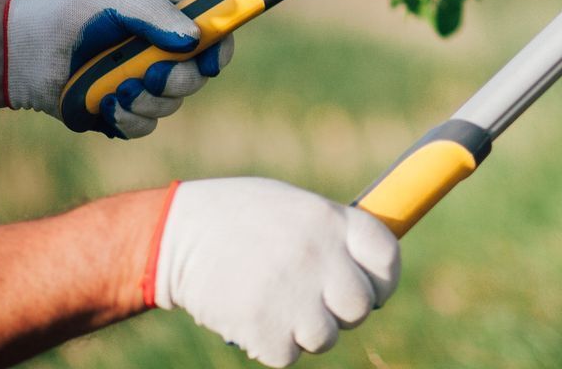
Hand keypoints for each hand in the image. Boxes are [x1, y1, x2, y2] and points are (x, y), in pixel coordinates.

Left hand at [5, 0, 233, 137]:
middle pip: (197, 77)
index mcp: (169, 22)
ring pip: (170, 106)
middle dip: (178, 80)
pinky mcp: (122, 113)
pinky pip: (143, 127)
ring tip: (115, 88)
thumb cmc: (69, 14)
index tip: (211, 61)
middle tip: (152, 74)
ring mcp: (143, 87)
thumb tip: (193, 40)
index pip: (213, 36)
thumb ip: (156, 14)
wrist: (24, 51)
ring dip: (146, 100)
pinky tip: (105, 103)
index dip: (219, 50)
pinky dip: (127, 118)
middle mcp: (162, 56)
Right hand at [149, 178, 400, 366]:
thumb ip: (332, 236)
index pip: (387, 257)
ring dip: (304, 332)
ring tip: (278, 307)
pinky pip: (286, 355)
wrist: (175, 234)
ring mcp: (291, 291)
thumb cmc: (240, 218)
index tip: (373, 291)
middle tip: (316, 304)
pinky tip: (253, 318)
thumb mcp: (294, 208)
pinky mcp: (262, 325)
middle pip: (359, 306)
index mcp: (330, 218)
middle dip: (342, 312)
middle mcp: (318, 254)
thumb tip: (370, 273)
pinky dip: (271, 345)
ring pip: (325, 338)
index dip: (383, 281)